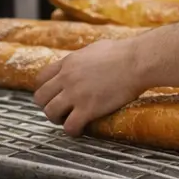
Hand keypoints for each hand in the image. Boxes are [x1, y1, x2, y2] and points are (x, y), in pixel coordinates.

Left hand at [33, 39, 147, 136]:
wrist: (138, 62)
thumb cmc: (125, 53)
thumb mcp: (96, 48)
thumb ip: (83, 57)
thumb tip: (84, 59)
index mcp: (68, 63)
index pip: (41, 79)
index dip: (45, 90)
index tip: (53, 95)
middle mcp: (66, 78)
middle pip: (41, 97)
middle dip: (48, 105)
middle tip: (60, 110)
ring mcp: (75, 94)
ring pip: (50, 112)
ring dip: (57, 119)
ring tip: (68, 121)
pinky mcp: (88, 109)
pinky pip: (70, 126)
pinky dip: (72, 130)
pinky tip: (80, 130)